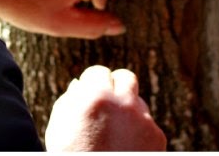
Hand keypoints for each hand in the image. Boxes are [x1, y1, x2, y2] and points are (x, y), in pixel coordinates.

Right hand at [44, 65, 166, 150]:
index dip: (94, 83)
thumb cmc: (73, 154)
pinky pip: (148, 124)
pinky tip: (127, 145)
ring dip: (129, 111)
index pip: (100, 72)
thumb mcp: (60, 123)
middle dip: (118, 86)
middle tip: (110, 101)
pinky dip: (139, 132)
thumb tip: (80, 84)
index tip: (92, 93)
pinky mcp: (157, 137)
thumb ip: (71, 98)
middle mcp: (122, 103)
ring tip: (116, 132)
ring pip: (139, 103)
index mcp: (95, 95)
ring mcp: (143, 120)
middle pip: (126, 78)